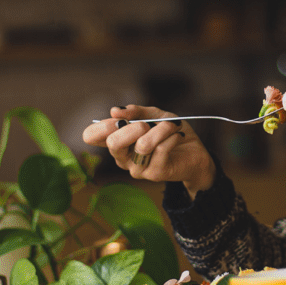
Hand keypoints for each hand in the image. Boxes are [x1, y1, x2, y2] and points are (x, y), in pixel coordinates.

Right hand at [81, 106, 214, 194]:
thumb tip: (115, 110)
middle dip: (133, 127)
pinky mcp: (154, 174)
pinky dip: (172, 136)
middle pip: (113, 143)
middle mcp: (123, 158)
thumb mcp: (154, 115)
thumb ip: (136, 111)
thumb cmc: (170, 132)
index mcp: (118, 141)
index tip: (120, 118)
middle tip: (148, 124)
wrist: (194, 151)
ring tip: (172, 126)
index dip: (102, 125)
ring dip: (161, 129)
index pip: (91, 136)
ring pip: (143, 145)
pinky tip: (178, 135)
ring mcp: (137, 168)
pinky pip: (161, 149)